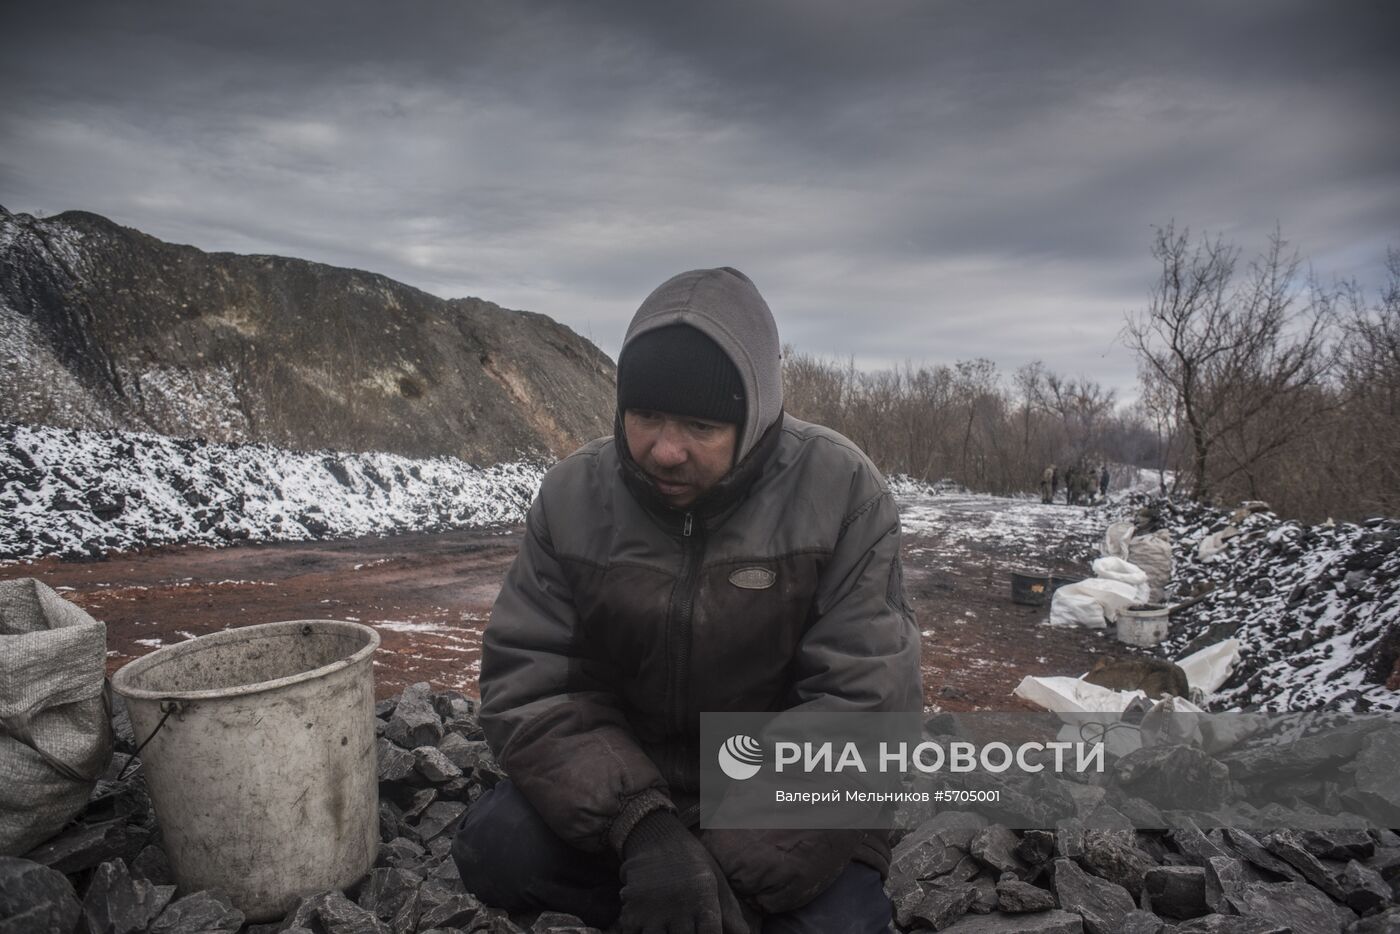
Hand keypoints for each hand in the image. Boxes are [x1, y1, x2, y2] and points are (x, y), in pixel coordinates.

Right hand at [619, 810, 748, 933]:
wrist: (655, 835)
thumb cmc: (691, 862)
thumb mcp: (715, 882)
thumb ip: (730, 915)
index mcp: (704, 900)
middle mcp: (680, 907)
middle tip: (683, 928)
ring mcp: (654, 910)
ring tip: (667, 927)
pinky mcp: (632, 910)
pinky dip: (637, 933)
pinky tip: (646, 927)